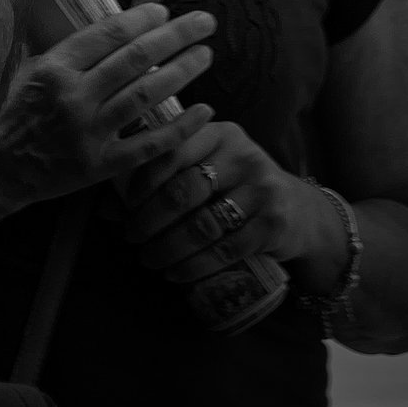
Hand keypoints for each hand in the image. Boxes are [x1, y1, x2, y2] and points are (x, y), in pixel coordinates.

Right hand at [0, 3, 218, 222]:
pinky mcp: (101, 165)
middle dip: (175, 36)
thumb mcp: (30, 71)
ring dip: (181, 72)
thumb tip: (108, 26)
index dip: (141, 19)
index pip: (107, 34)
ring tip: (206, 56)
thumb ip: (67, 52)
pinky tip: (205, 112)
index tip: (165, 10)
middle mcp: (74, 96)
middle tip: (205, 22)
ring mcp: (89, 132)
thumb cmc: (14, 114)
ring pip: (146, 96)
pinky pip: (149, 144)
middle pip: (135, 58)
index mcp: (54, 68)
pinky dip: (180, 128)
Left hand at [117, 117, 345, 285]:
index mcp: (220, 133)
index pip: (171, 151)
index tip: (124, 206)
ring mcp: (262, 191)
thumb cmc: (237, 186)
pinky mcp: (274, 225)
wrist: (301, 212)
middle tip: (131, 237)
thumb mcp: (208, 168)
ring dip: (168, 248)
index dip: (141, 181)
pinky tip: (176, 273)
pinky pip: (225, 250)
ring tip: (149, 259)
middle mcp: (244, 156)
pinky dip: (195, 266)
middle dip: (149, 220)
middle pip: (183, 190)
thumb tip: (106, 210)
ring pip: (202, 224)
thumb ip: (164, 179)